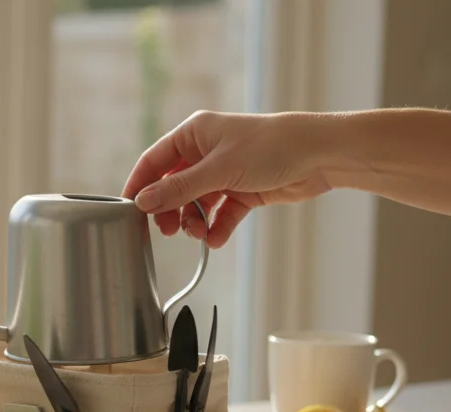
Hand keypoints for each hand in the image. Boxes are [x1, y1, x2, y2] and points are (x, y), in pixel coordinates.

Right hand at [122, 111, 334, 247]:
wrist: (320, 155)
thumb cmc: (270, 147)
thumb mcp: (219, 169)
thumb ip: (178, 189)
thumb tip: (142, 202)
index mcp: (194, 134)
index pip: (154, 161)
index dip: (140, 186)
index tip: (130, 211)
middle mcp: (206, 152)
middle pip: (172, 186)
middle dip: (170, 210)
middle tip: (168, 231)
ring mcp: (224, 172)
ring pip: (195, 203)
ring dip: (194, 221)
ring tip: (200, 233)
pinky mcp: (242, 191)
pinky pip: (220, 213)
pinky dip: (217, 227)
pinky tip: (217, 238)